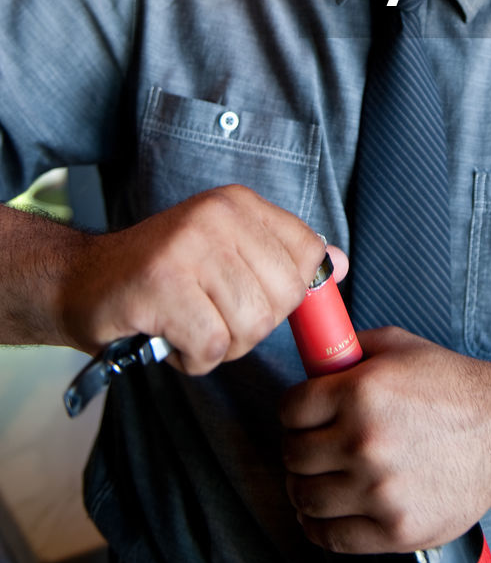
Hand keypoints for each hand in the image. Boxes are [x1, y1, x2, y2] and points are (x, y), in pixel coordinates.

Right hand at [60, 184, 334, 374]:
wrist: (80, 282)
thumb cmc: (160, 276)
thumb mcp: (227, 254)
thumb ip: (282, 257)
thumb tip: (340, 264)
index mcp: (238, 204)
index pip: (307, 253)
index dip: (290, 292)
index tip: (254, 298)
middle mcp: (217, 216)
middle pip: (282, 296)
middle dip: (253, 326)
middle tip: (213, 318)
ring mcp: (187, 247)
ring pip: (249, 324)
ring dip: (221, 345)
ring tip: (189, 326)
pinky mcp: (160, 285)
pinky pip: (210, 345)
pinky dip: (193, 358)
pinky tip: (170, 339)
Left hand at [280, 328, 490, 554]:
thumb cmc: (453, 386)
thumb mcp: (400, 346)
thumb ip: (350, 350)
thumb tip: (312, 357)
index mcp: (360, 391)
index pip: (290, 409)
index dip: (295, 409)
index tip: (304, 415)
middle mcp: (364, 441)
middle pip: (293, 454)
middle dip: (299, 446)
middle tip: (314, 444)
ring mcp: (378, 490)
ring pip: (305, 496)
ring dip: (306, 486)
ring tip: (321, 476)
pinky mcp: (394, 528)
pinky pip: (330, 536)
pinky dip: (318, 525)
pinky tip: (327, 509)